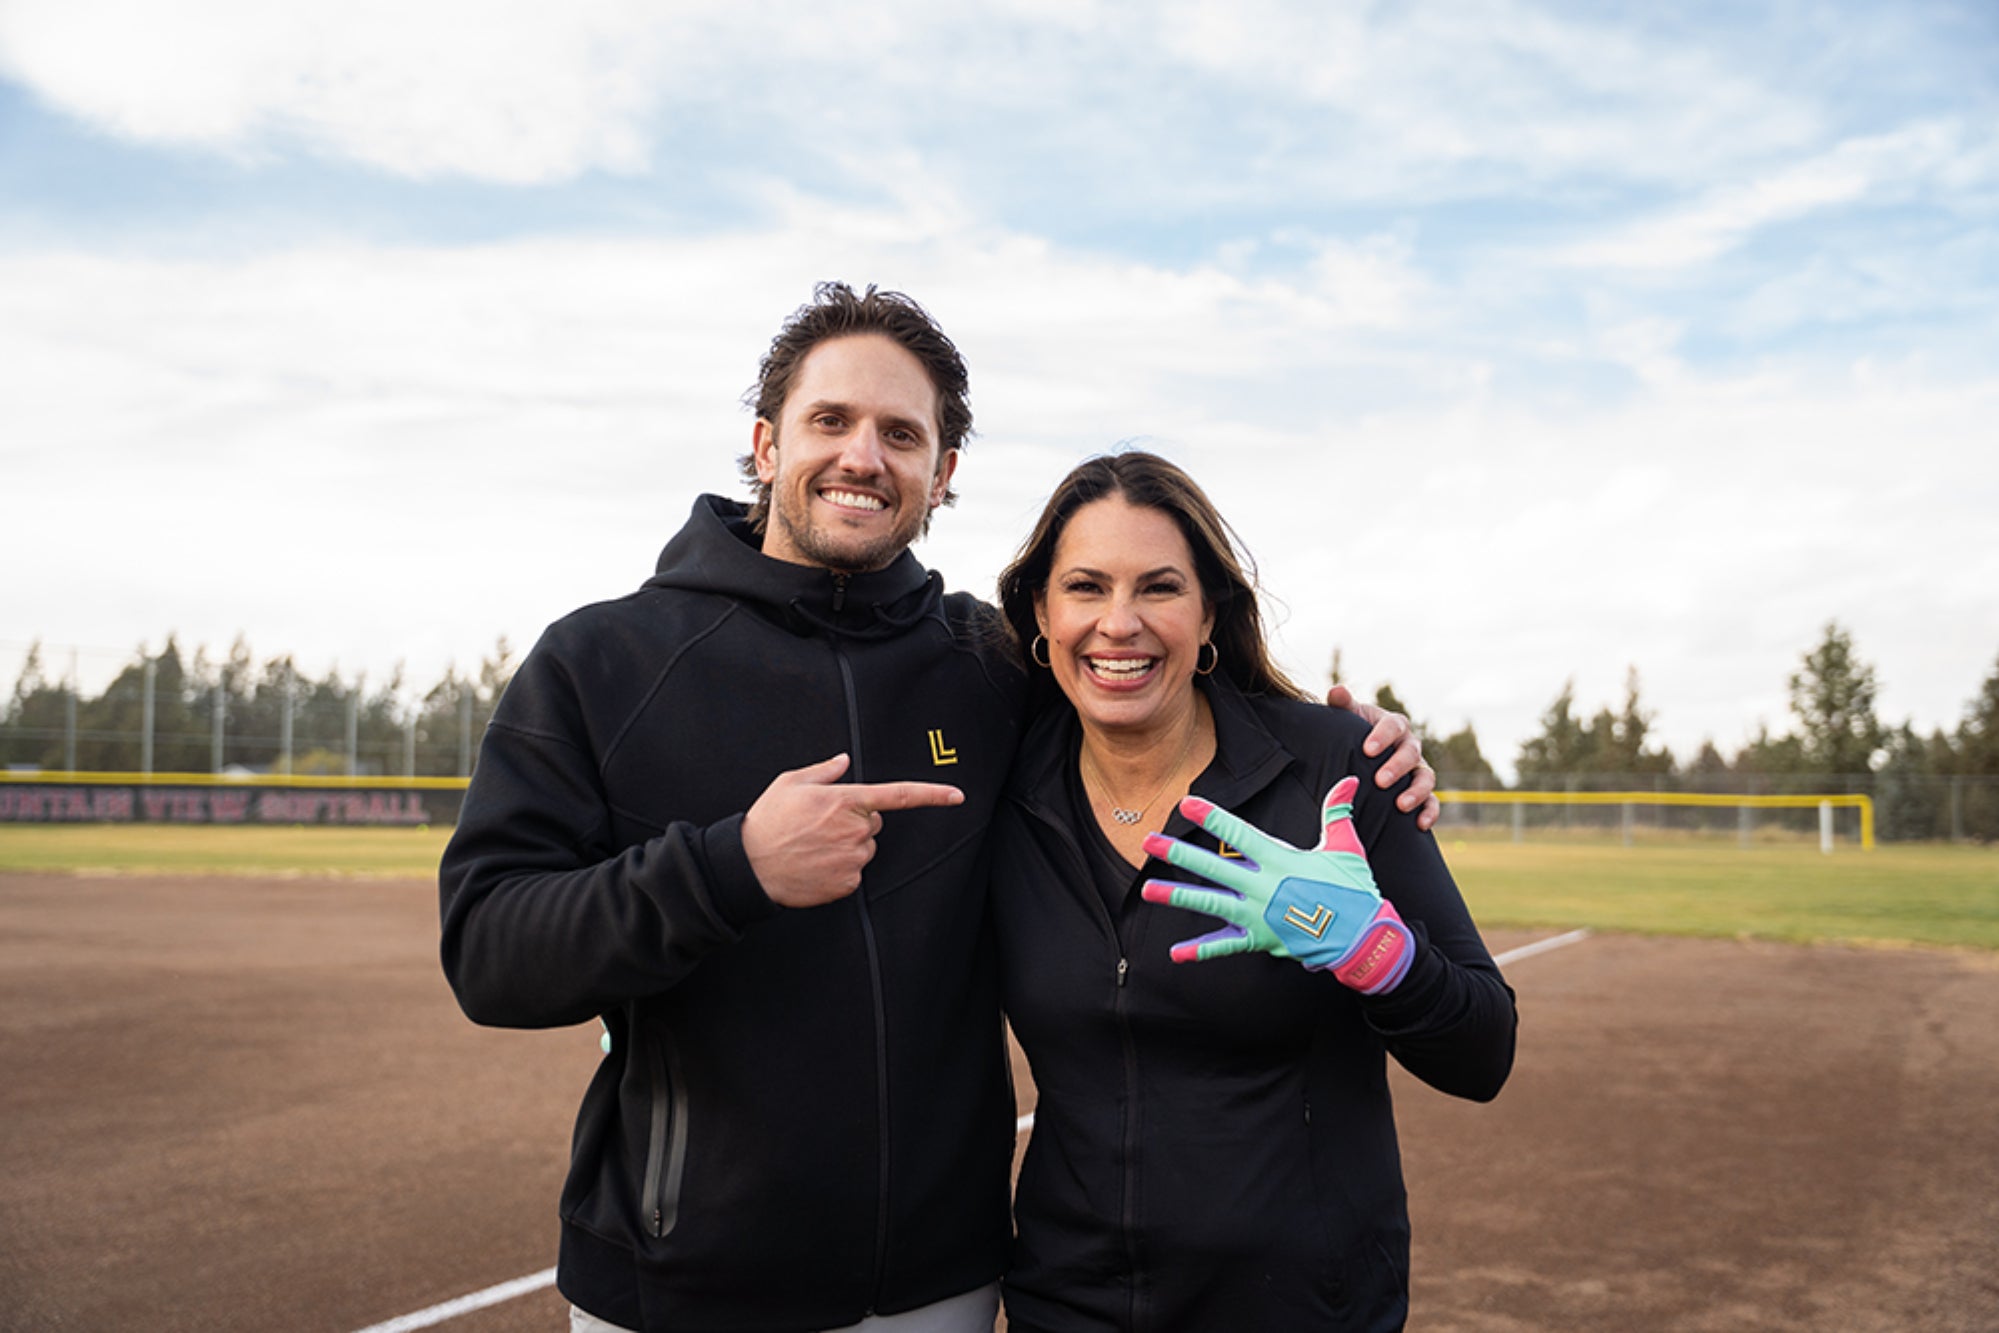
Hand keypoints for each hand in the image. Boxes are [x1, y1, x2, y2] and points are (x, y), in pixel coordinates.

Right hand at [742, 754, 963, 907]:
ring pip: (865, 849)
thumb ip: (824, 770)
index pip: (899, 795)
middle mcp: (855, 830)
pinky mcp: (848, 883)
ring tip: (813, 846)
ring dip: (847, 846)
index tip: (957, 796)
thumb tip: (844, 761)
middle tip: (821, 826)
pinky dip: (840, 869)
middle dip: (856, 822)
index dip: (933, 795)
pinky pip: (855, 872)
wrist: (751, 866)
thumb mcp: (791, 783)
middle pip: (874, 823)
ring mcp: (853, 858)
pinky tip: (815, 864)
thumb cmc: (768, 820)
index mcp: (846, 800)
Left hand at [1140, 776, 1413, 993]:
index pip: (1239, 834)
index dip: (1213, 816)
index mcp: (1280, 861)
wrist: (1361, 938)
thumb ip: (1337, 813)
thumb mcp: (1346, 848)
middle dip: (1179, 853)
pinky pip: (1225, 946)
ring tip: (1147, 890)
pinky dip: (1200, 950)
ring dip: (1177, 896)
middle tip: (1148, 842)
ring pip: (1210, 904)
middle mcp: (1262, 887)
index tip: (1187, 803)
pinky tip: (1175, 952)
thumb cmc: (1354, 891)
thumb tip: (1348, 780)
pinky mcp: (1259, 940)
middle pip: (1213, 867)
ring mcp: (1257, 916)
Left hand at [1325, 684, 1439, 830]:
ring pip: (1426, 777)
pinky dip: (1430, 812)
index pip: (1393, 725)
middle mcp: (1409, 745)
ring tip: (1400, 805)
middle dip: (1397, 767)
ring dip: (1416, 791)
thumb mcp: (1347, 719)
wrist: (1358, 755)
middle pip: (1411, 753)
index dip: (1383, 736)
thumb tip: (1336, 690)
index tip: (1367, 750)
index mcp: (1392, 725)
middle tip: (1380, 781)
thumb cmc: (1353, 734)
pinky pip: (1433, 801)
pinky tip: (1420, 824)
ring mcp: (1417, 769)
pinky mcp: (1421, 791)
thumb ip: (1342, 705)